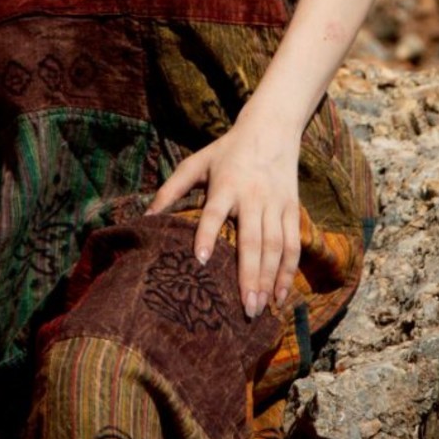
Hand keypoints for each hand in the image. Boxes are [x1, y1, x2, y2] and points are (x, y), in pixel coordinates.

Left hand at [144, 122, 301, 318]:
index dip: (207, 235)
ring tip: (259, 308)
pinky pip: (293, 244)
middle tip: (244, 308)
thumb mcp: (197, 162)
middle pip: (252, 240)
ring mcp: (276, 204)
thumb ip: (171, 188)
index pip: (214, 213)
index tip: (201, 261)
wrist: (271, 129)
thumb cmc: (227, 150)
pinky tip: (281, 295)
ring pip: (275, 247)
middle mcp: (253, 196)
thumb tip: (145, 215)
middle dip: (249, 275)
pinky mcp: (292, 209)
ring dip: (269, 279)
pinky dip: (288, 270)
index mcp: (226, 184)